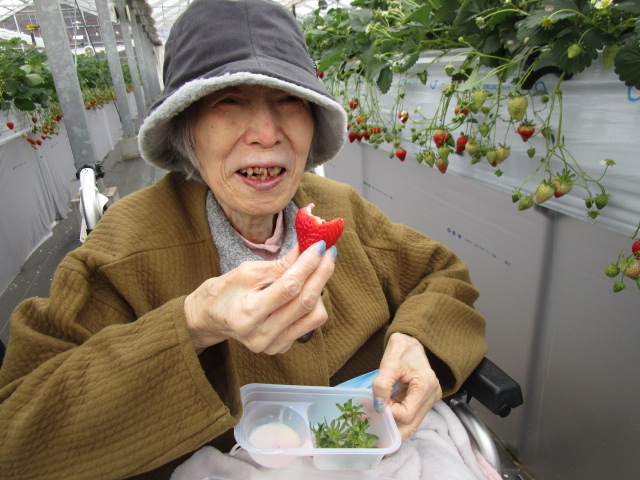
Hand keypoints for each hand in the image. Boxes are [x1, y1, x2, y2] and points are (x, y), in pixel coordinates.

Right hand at [184, 241, 335, 353]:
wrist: (210, 319)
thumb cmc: (225, 291)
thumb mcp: (247, 271)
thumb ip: (280, 264)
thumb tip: (307, 247)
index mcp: (249, 314)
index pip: (289, 286)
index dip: (308, 264)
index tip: (320, 245)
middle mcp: (263, 335)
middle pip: (305, 302)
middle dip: (321, 272)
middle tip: (329, 252)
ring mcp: (273, 345)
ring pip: (315, 315)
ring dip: (319, 288)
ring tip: (314, 271)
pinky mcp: (282, 348)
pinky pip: (309, 324)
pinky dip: (312, 303)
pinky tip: (306, 289)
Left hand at [372, 332, 441, 439]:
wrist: (411, 342)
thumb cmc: (401, 349)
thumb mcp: (389, 363)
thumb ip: (382, 384)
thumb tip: (378, 406)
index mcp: (426, 384)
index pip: (406, 414)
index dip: (389, 413)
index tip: (378, 403)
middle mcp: (432, 395)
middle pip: (412, 425)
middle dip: (393, 429)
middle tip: (376, 432)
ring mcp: (430, 399)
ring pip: (412, 423)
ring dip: (395, 424)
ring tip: (380, 420)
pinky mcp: (425, 400)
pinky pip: (411, 415)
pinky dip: (398, 417)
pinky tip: (387, 414)